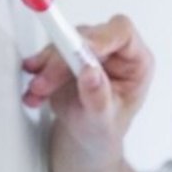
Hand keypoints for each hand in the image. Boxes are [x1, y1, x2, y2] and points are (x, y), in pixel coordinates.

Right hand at [19, 14, 153, 166]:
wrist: (89, 137)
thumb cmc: (107, 129)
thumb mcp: (104, 121)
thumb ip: (98, 98)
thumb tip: (90, 73)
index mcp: (136, 62)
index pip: (122, 33)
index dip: (100, 37)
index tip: (79, 52)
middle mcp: (114, 51)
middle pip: (87, 37)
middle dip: (61, 59)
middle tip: (46, 82)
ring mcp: (90, 51)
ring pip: (64, 42)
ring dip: (46, 66)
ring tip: (38, 90)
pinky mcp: (68, 56)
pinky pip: (50, 53)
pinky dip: (38, 71)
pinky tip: (35, 90)